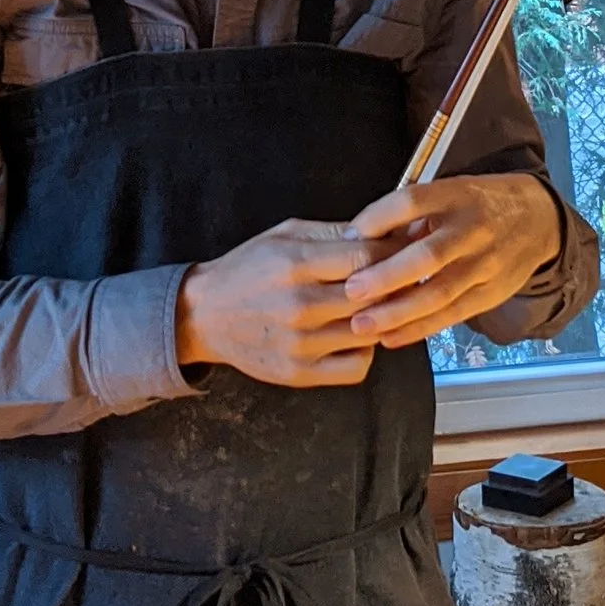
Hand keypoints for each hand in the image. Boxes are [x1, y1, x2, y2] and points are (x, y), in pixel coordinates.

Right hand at [177, 219, 381, 388]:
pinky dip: (364, 351)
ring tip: (372, 305)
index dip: (390, 252)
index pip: (365, 257)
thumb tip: (381, 232)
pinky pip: (357, 367)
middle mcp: (299, 305)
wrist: (204, 315)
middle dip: (391, 284)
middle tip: (396, 277)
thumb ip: (332, 233)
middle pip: (373, 295)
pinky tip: (352, 335)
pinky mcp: (300, 373)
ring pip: (371, 332)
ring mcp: (300, 344)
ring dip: (380, 318)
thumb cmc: (248, 269)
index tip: (400, 250)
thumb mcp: (284, 235)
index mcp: (294, 264)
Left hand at [337, 175, 564, 347]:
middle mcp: (473, 230)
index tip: (348, 239)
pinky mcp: (492, 293)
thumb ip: (411, 216)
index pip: (412, 202)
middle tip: (350, 291)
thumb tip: (360, 240)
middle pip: (428, 256)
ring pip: (440, 293)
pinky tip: (391, 337)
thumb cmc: (479, 205)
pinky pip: (452, 315)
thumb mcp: (449, 192)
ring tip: (361, 325)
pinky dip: (419, 329)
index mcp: (456, 195)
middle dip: (386, 277)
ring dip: (397, 312)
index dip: (378, 219)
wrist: (538, 219)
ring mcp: (486, 264)